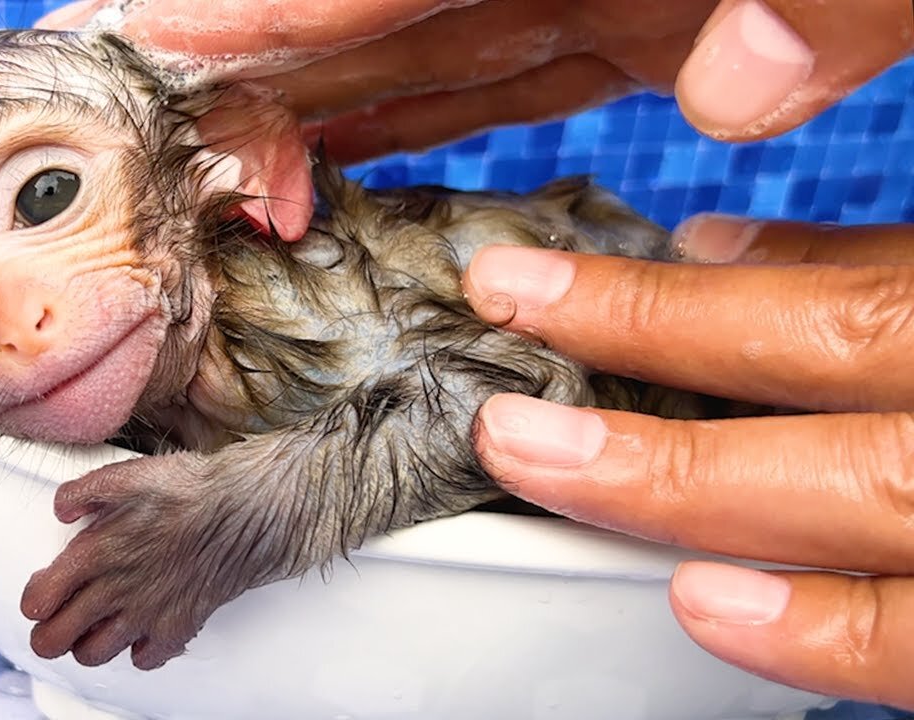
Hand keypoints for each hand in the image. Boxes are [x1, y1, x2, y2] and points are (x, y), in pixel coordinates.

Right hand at [39, 0, 913, 162]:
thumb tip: (735, 92)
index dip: (267, 8)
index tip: (149, 39)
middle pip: (374, 13)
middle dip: (257, 63)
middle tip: (150, 122)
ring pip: (424, 54)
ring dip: (321, 109)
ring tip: (229, 169)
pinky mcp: (645, 27)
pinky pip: (504, 79)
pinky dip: (423, 119)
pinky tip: (355, 156)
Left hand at [462, 215, 913, 709]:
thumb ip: (852, 265)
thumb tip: (709, 247)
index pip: (811, 302)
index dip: (651, 301)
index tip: (508, 285)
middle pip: (823, 386)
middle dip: (641, 379)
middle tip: (498, 416)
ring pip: (864, 503)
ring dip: (684, 490)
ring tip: (540, 467)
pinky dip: (815, 628)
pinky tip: (698, 603)